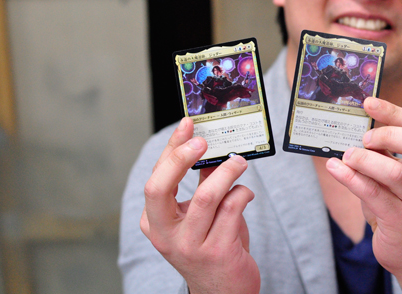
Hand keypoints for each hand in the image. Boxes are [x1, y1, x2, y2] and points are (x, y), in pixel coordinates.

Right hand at [140, 118, 259, 293]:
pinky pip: (232, 209)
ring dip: (227, 172)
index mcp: (155, 221)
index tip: (187, 124)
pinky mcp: (218, 251)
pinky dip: (242, 193)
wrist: (223, 291)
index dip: (171, 148)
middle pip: (160, 187)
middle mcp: (166, 234)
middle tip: (202, 140)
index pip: (156, 177)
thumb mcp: (198, 215)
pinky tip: (246, 192)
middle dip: (180, 157)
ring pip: (206, 196)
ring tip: (239, 162)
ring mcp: (190, 245)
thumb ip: (202, 184)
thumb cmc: (211, 245)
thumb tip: (212, 149)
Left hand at [325, 97, 401, 289]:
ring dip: (365, 160)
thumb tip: (357, 127)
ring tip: (347, 155)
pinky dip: (351, 178)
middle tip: (364, 138)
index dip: (394, 112)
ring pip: (395, 173)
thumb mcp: (400, 174)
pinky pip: (374, 194)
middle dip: (388, 134)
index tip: (368, 103)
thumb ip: (387, 152)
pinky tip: (335, 168)